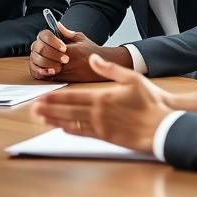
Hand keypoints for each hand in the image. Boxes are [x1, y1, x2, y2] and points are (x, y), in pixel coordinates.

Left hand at [29, 22, 130, 81]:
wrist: (103, 66)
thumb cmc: (92, 51)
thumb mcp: (80, 38)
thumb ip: (66, 32)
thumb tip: (57, 24)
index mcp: (68, 49)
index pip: (46, 45)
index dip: (43, 45)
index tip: (45, 43)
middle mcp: (65, 62)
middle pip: (41, 56)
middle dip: (40, 54)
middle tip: (42, 52)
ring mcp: (65, 72)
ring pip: (43, 68)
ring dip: (41, 64)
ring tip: (45, 60)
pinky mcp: (65, 80)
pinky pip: (48, 77)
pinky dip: (45, 73)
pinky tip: (49, 68)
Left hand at [31, 54, 173, 151]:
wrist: (162, 125)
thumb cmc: (150, 101)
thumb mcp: (131, 79)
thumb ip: (109, 69)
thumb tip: (93, 58)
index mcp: (102, 98)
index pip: (71, 97)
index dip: (54, 98)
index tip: (41, 98)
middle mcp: (98, 113)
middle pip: (67, 111)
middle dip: (49, 110)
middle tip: (33, 109)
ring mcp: (101, 127)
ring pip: (72, 123)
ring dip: (55, 121)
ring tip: (41, 119)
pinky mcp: (107, 137)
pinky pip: (83, 133)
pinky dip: (70, 130)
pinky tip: (62, 128)